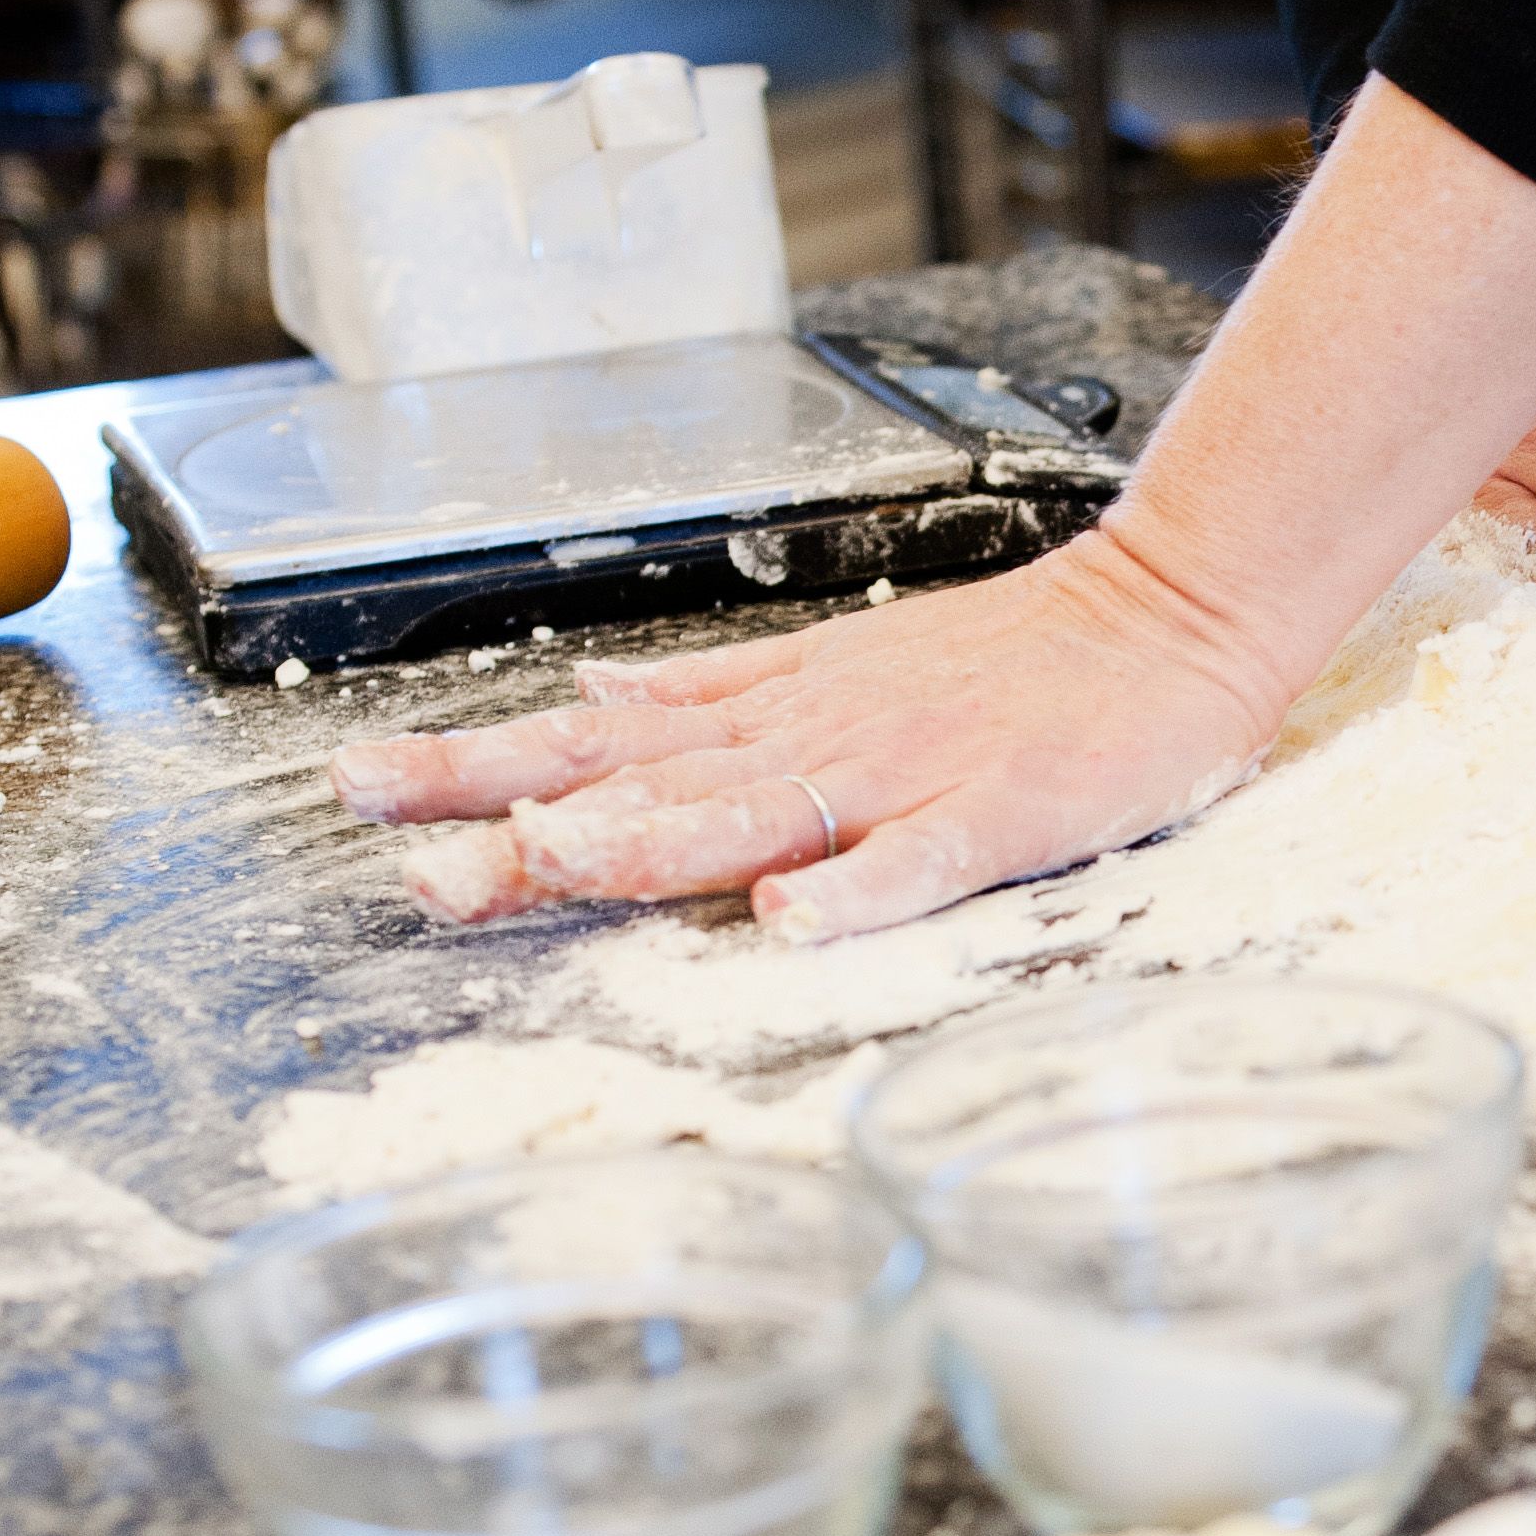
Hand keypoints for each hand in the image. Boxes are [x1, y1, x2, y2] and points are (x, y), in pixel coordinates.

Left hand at [328, 527, 1283, 928]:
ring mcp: (904, 775)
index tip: (363, 791)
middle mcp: (812, 737)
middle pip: (644, 786)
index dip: (477, 767)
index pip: (594, 741)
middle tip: (416, 867)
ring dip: (652, 844)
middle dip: (521, 826)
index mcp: (770, 712)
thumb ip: (711, 694)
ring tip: (553, 865)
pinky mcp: (1002, 812)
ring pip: (755, 813)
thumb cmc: (1013, 659)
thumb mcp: (836, 660)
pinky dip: (863, 887)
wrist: (1172, 613)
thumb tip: (585, 697)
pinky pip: (925, 858)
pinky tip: (804, 922)